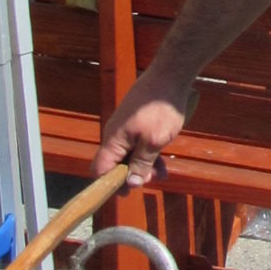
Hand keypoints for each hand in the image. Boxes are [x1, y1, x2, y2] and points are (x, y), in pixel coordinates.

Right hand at [94, 68, 193, 186]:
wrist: (170, 75)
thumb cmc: (161, 109)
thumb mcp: (155, 141)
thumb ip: (142, 163)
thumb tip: (131, 184)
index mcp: (114, 140)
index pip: (100, 169)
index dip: (110, 185)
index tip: (126, 194)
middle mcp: (115, 135)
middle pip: (116, 164)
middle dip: (133, 175)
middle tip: (154, 178)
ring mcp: (126, 128)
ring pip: (129, 155)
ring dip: (144, 166)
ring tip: (163, 173)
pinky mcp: (136, 123)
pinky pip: (137, 144)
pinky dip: (148, 154)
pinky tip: (163, 160)